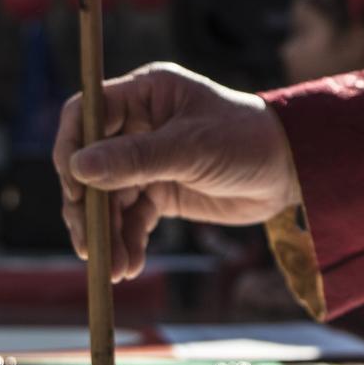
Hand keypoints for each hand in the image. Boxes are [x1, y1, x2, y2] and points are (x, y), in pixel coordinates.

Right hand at [53, 62, 300, 280]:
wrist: (292, 172)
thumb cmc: (248, 141)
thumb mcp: (191, 148)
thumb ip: (135, 159)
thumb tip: (78, 168)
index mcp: (144, 95)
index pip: (86, 114)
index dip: (72, 149)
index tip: (74, 189)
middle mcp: (139, 124)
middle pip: (90, 164)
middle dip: (88, 208)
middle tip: (89, 246)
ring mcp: (147, 160)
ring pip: (107, 197)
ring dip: (106, 233)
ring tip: (114, 270)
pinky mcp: (160, 191)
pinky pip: (131, 218)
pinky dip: (127, 241)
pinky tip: (130, 265)